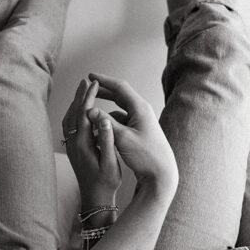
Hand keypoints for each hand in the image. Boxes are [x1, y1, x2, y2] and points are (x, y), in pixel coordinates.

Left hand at [62, 78, 121, 202]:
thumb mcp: (111, 163)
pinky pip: (69, 127)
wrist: (95, 198)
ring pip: (69, 119)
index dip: (89, 97)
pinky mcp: (72, 150)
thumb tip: (104, 120)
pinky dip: (73, 114)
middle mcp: (74, 144)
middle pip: (73, 113)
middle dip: (79, 96)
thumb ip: (107, 141)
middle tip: (85, 81)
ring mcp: (71, 147)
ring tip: (82, 92)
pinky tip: (79, 112)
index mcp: (84, 144)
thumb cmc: (106, 182)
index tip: (95, 84)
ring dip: (75, 104)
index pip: (85, 114)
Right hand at [87, 73, 177, 187]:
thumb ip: (105, 123)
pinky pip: (121, 122)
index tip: (89, 76)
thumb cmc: (145, 156)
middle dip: (103, 91)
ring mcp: (141, 121)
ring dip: (105, 111)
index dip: (103, 80)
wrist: (161, 173)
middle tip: (88, 88)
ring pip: (119, 110)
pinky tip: (100, 130)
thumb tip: (89, 110)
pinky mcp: (139, 132)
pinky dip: (110, 123)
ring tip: (89, 112)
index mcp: (140, 108)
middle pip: (119, 96)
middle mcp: (142, 111)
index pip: (119, 87)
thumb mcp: (122, 138)